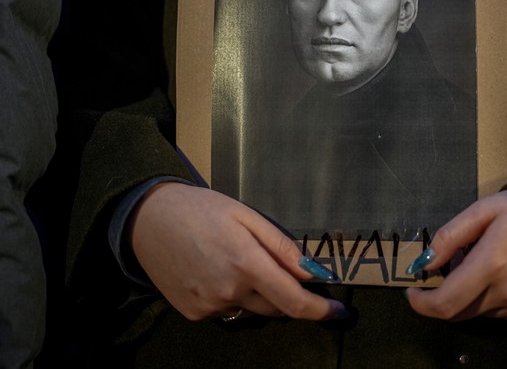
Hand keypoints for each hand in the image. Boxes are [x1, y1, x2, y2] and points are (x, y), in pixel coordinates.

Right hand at [128, 182, 346, 320]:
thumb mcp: (248, 217)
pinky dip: (234, 297)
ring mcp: (210, 307)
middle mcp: (230, 291)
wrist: (148, 221)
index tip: (338, 311)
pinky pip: (229, 311)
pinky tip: (218, 272)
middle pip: (277, 309)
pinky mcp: (194, 314)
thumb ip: (282, 247)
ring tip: (238, 261)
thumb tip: (314, 273)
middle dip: (289, 295)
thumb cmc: (202, 210)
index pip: (294, 302)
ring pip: (252, 310)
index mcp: (248, 264)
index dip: (321, 310)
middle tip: (280, 269)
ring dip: (259, 294)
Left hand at [404, 190, 506, 321]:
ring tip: (492, 262)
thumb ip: (450, 236)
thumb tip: (424, 263)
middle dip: (448, 295)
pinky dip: (498, 299)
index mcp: (491, 264)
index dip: (422, 304)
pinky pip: (506, 314)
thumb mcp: (485, 209)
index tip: (413, 293)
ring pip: (483, 312)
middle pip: (461, 312)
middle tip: (456, 266)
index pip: (445, 304)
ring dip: (476, 294)